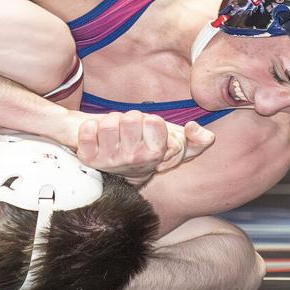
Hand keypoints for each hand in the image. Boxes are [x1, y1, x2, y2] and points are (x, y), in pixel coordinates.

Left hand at [74, 111, 216, 184]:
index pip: (153, 121)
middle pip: (130, 119)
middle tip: (129, 131)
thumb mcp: (176, 148)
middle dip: (130, 119)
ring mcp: (109, 160)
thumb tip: (201, 132)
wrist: (119, 170)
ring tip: (115, 134)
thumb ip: (197, 142)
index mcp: (155, 154)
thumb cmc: (148, 150)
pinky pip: (87, 130)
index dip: (149, 121)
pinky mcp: (89, 157)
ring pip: (108, 123)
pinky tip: (97, 136)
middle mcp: (133, 160)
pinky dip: (90, 128)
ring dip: (111, 122)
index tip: (147, 132)